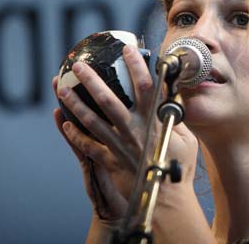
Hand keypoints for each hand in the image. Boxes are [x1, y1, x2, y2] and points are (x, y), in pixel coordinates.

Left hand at [52, 44, 199, 223]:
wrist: (166, 198)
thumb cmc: (178, 167)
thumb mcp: (187, 138)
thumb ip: (177, 116)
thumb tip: (174, 96)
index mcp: (154, 121)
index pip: (146, 87)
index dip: (136, 66)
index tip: (127, 49)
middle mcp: (134, 129)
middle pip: (110, 100)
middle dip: (93, 81)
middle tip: (79, 66)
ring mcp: (119, 145)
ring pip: (92, 120)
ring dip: (75, 103)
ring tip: (61, 89)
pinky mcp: (110, 160)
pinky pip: (88, 146)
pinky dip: (76, 134)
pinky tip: (66, 122)